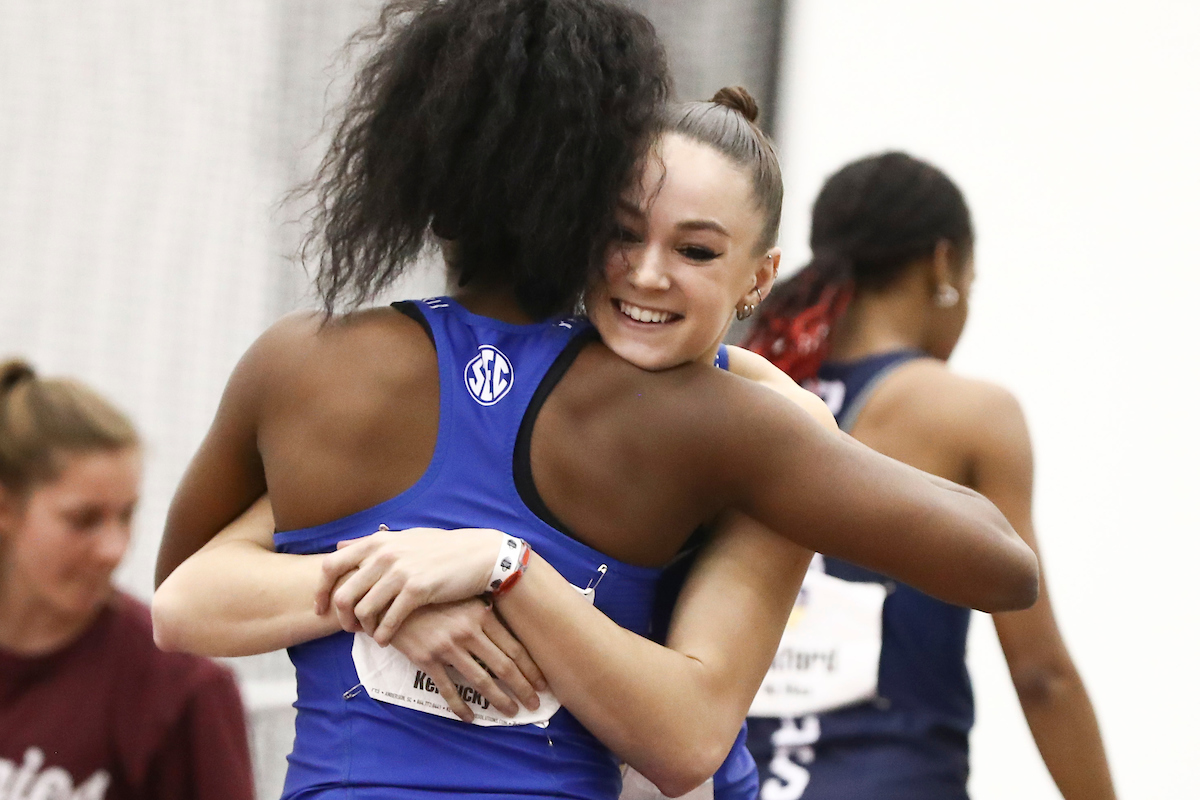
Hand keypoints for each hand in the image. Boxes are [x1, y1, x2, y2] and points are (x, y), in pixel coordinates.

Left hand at [315, 526, 503, 643]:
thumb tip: (340, 546)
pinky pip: (389, 620)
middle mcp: (384, 555)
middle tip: (349, 629)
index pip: (331, 566)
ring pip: (364, 611)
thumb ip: (371, 544)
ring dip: (363, 629)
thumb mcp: (403, 538)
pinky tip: (386, 640)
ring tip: (372, 634)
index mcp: (377, 542)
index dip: (321, 591)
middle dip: (342, 618)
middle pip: (343, 595)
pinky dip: (383, 635)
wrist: (478, 555)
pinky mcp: (417, 590)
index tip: (321, 608)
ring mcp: (400, 572)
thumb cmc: (441, 548)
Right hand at [391, 598, 547, 721]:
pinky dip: (460, 706)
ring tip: (510, 712)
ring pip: (480, 680)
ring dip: (498, 699)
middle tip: (533, 705)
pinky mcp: (426, 658)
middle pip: (503, 666)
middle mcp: (467, 631)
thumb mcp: (463, 599)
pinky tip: (470, 718)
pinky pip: (448, 688)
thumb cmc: (434, 598)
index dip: (530, 669)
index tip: (542, 684)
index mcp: (481, 614)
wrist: (394, 598)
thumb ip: (485, 615)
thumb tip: (510, 633)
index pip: (514, 647)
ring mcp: (447, 646)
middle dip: (522, 688)